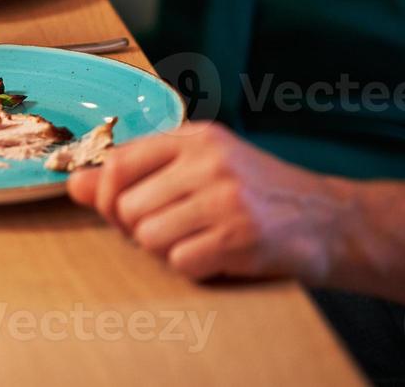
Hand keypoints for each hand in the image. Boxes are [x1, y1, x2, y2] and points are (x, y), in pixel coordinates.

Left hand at [67, 124, 350, 283]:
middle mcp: (208, 162)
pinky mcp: (241, 237)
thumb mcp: (199, 168)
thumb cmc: (257, 192)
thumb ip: (136, 174)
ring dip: (166, 250)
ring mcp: (226, 199)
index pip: (119, 162)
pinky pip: (180, 262)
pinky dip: (193, 267)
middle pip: (129, 208)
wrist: (331, 221)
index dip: (108, 195)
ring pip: (149, 237)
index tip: (122, 208)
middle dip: (141, 229)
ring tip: (198, 239)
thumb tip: (74, 184)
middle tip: (174, 229)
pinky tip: (217, 254)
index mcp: (195, 138)